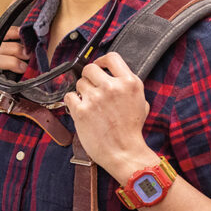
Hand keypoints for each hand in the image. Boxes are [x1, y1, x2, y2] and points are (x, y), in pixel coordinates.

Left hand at [62, 52, 156, 180]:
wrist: (123, 152)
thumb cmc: (131, 131)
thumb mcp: (140, 102)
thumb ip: (128, 86)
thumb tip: (114, 76)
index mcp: (129, 83)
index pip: (111, 57)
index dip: (102, 60)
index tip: (99, 66)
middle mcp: (112, 87)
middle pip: (90, 68)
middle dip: (89, 77)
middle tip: (92, 88)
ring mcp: (95, 98)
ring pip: (79, 83)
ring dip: (82, 92)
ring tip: (90, 105)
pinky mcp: (81, 111)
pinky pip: (70, 96)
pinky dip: (73, 102)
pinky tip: (80, 110)